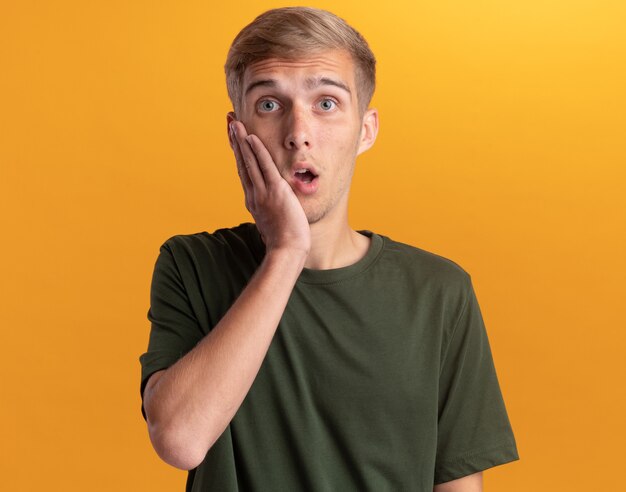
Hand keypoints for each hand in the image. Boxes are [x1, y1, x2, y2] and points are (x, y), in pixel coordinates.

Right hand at [229, 120, 310, 256]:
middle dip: (235, 141)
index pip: (244, 171)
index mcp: (253, 200)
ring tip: (235, 123)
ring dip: (241, 140)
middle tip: (229, 122)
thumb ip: (271, 211)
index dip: (238, 153)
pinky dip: (258, 151)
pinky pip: (264, 167)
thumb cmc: (284, 241)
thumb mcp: (273, 221)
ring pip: (249, 161)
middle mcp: (253, 194)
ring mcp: (262, 192)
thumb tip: (273, 208)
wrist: (287, 250)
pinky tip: (252, 138)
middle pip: (242, 162)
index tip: (233, 138)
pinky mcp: (275, 191)